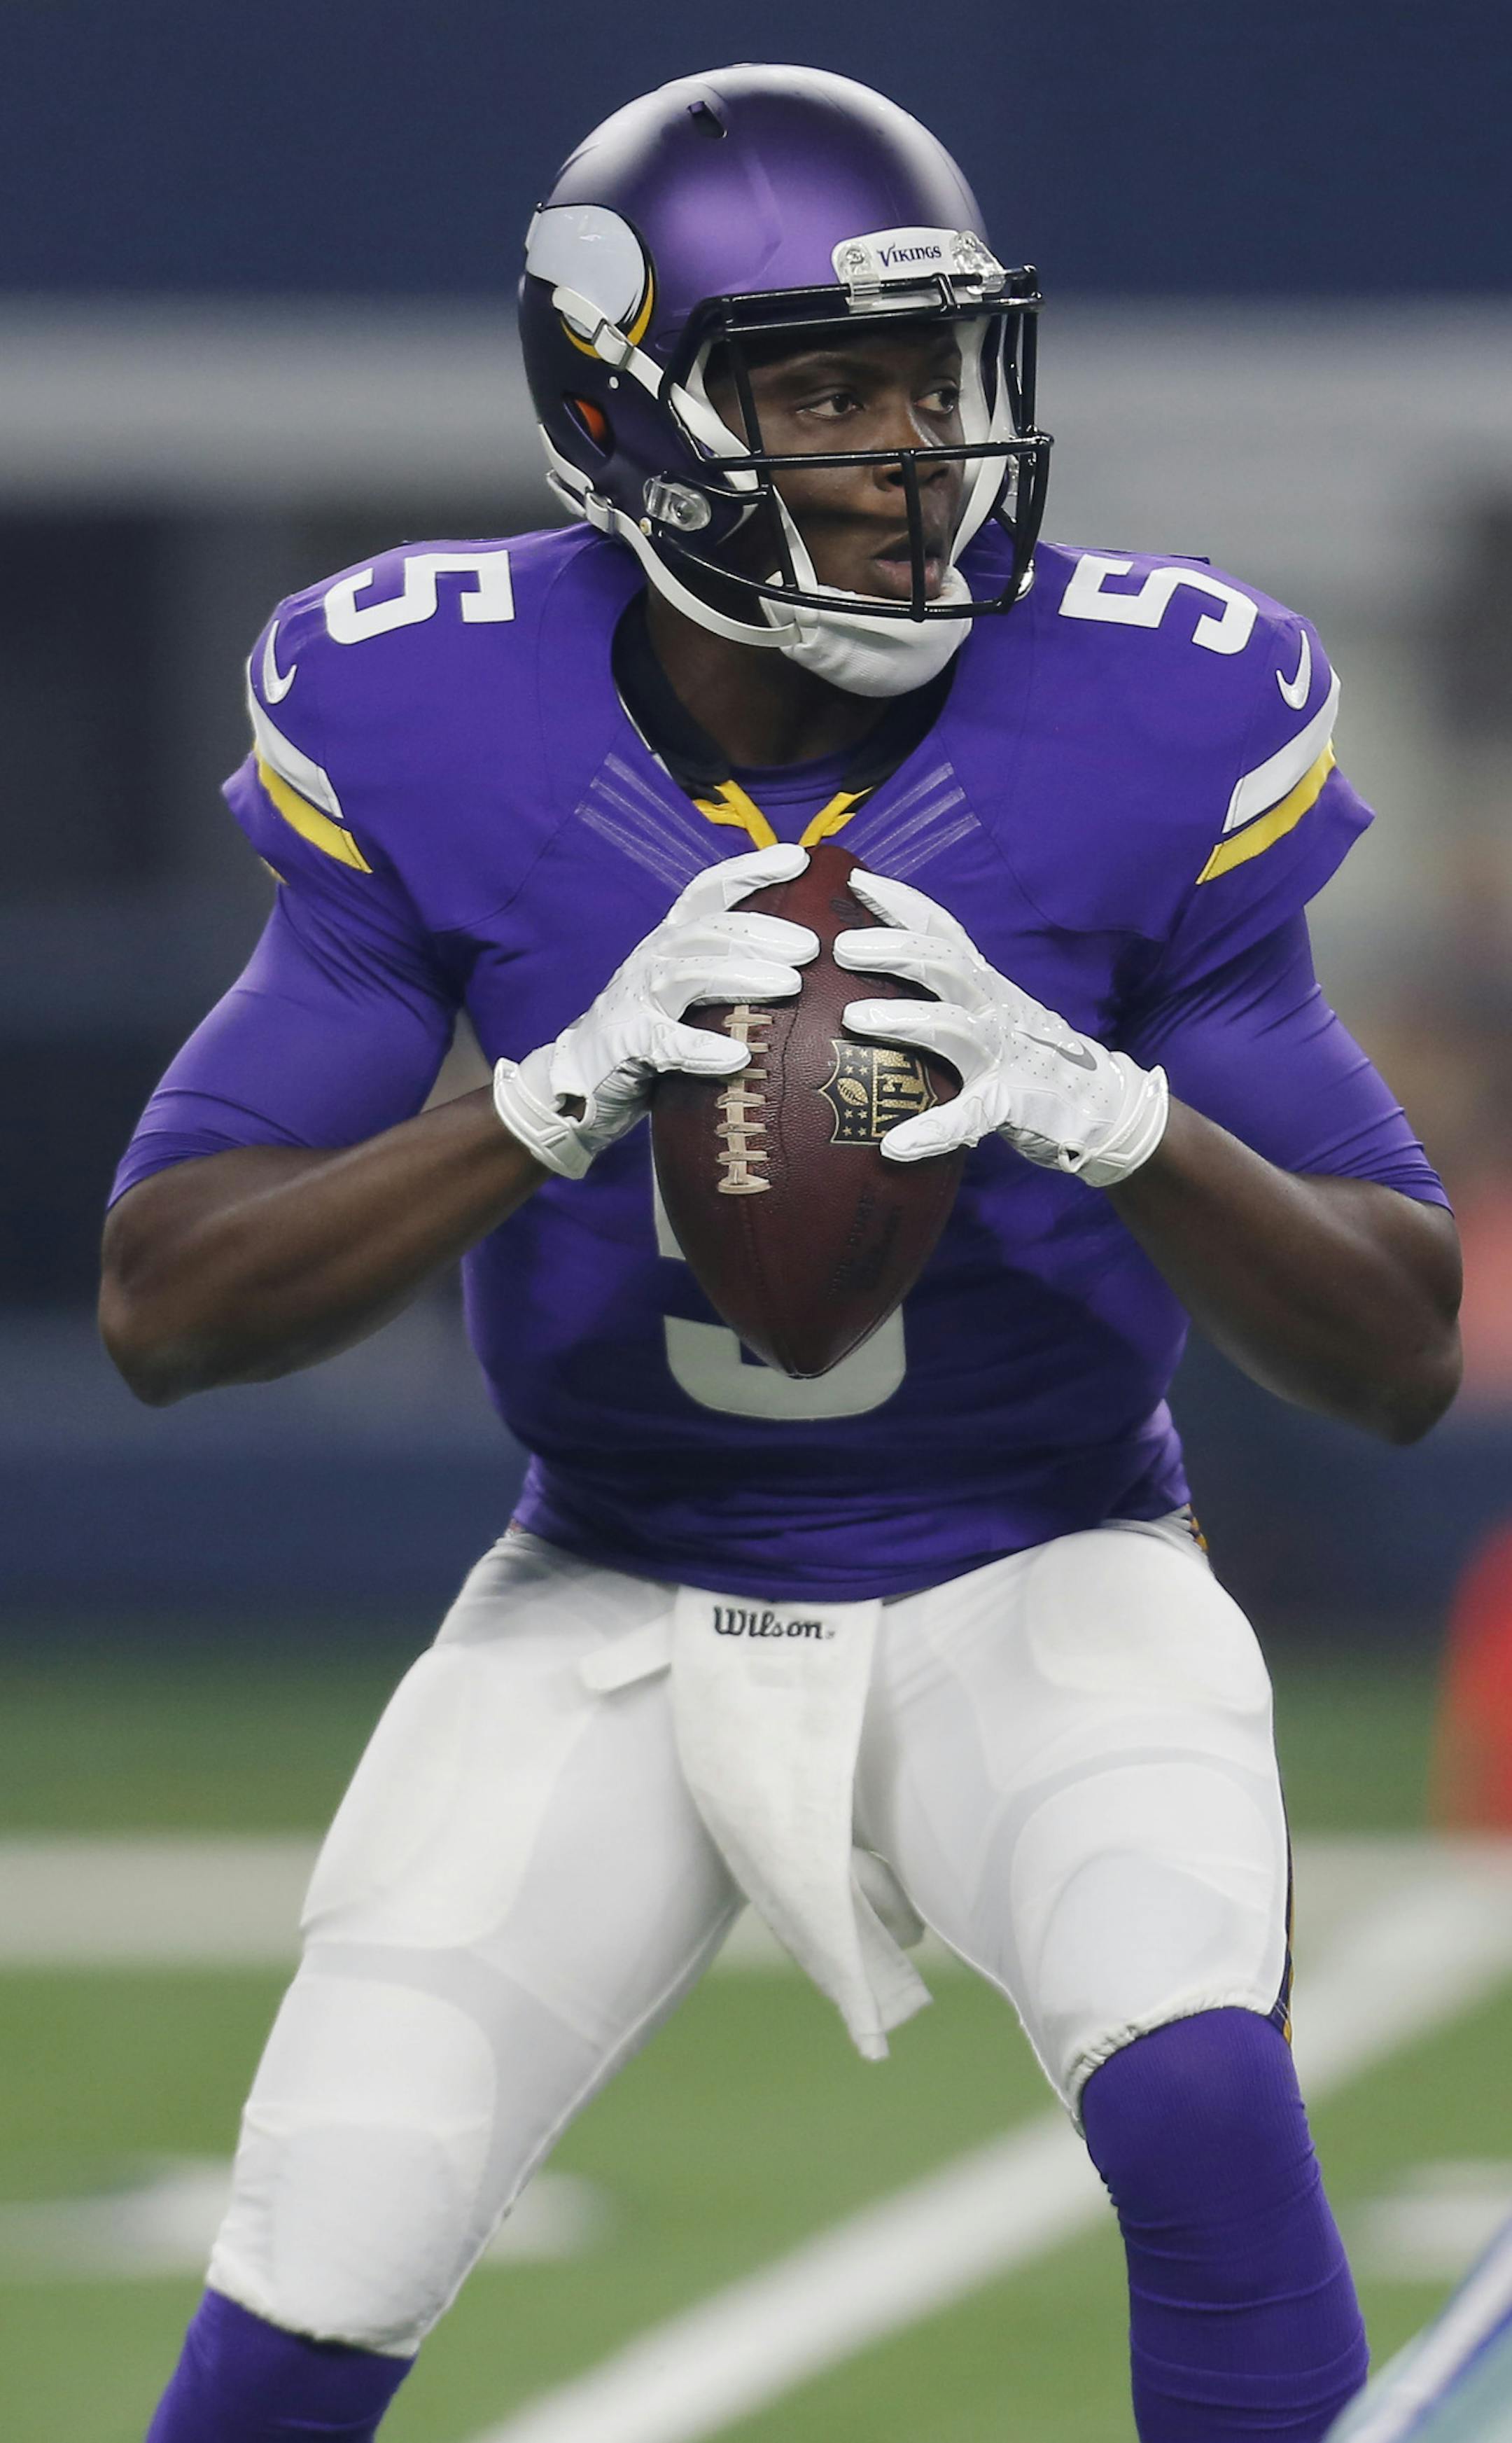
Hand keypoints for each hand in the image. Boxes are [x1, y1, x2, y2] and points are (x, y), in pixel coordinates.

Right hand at [494, 845, 816, 1177]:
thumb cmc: (650, 1036)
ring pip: (691, 975)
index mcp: (671, 941)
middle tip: (811, 947)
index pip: (709, 892)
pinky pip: (666, 1043)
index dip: (750, 870)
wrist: (578, 1084)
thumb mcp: (688, 993)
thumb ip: (728, 973)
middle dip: (763, 933)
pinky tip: (736, 1057)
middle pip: (710, 932)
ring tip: (790, 985)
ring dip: (742, 977)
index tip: (798, 858)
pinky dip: (701, 1049)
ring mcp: (636, 1000)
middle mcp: (654, 959)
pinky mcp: (627, 1045)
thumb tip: (803, 965)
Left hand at [834, 870, 1167, 1185]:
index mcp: (985, 984)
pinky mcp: (1013, 1104)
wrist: (1101, 1106)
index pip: (943, 931)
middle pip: (946, 965)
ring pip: (954, 1028)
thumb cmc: (1027, 1057)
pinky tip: (896, 1146)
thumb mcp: (990, 1010)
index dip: (903, 902)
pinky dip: (933, 1131)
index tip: (857, 878)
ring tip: (853, 1019)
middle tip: (842, 947)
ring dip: (905, 1019)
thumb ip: (946, 990)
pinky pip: (969, 1116)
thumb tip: (877, 971)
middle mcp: (995, 1008)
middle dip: (895, 948)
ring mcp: (1005, 1055)